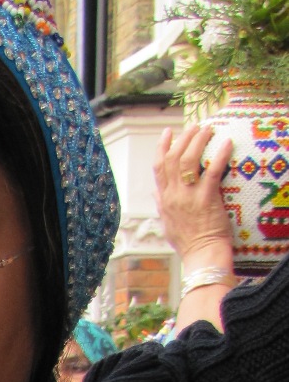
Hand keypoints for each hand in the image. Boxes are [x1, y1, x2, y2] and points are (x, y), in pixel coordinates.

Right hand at [154, 124, 234, 269]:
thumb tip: (154, 190)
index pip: (159, 168)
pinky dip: (219, 155)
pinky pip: (211, 172)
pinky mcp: (206, 200)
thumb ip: (161, 204)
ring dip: (197, 141)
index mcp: (164, 200)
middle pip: (172, 159)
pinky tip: (226, 143)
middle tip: (194, 126)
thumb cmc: (188, 242)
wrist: (201, 255)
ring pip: (187, 161)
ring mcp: (189, 198)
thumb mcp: (167, 223)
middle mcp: (173, 196)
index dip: (162, 147)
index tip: (168, 133)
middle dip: (182, 138)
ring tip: (207, 129)